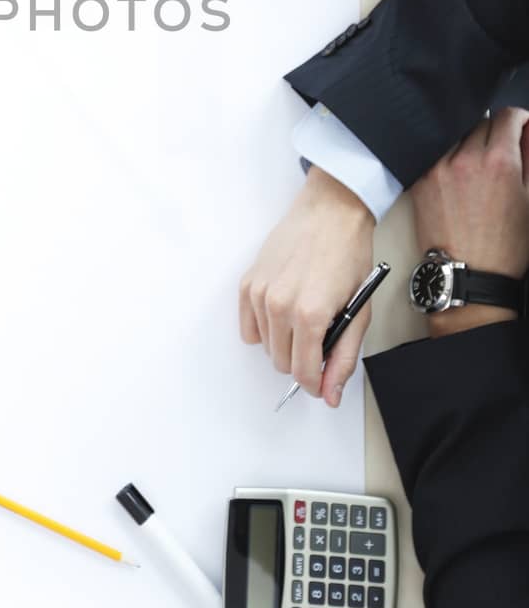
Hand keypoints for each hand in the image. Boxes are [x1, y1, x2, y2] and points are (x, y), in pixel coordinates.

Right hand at [239, 166, 375, 405]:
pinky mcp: (248, 283)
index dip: (315, 384)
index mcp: (311, 315)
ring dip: (283, 343)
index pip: (304, 374)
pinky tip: (283, 311)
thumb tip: (330, 393)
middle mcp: (280, 306)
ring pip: (264, 347)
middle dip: (301, 361)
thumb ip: (343, 357)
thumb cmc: (348, 255)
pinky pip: (248, 327)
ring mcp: (260, 294)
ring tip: (303, 317)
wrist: (330, 213)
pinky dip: (264, 328)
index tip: (321, 381)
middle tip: (319, 338)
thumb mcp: (359, 311)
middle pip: (281, 363)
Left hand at [411, 109, 528, 334]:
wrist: (469, 277)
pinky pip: (436, 155)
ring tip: (478, 168)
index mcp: (499, 162)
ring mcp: (439, 169)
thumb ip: (528, 159)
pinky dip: (449, 159)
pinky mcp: (420, 180)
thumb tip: (527, 134)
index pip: (507, 116)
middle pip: (480, 122)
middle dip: (494, 132)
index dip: (518, 119)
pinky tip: (459, 178)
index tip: (520, 124)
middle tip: (500, 152)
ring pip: (456, 136)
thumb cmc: (504, 247)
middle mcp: (466, 160)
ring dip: (469, 144)